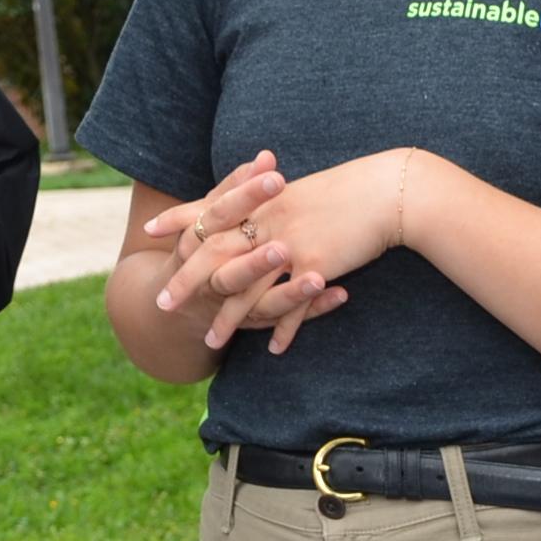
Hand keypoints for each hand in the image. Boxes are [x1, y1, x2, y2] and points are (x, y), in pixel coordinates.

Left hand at [148, 151, 411, 352]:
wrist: (389, 191)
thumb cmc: (355, 190)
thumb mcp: (308, 191)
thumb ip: (279, 201)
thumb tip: (267, 201)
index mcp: (264, 200)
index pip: (211, 209)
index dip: (180, 219)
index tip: (151, 230)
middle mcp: (268, 221)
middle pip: (216, 256)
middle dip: (187, 282)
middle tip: (163, 304)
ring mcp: (288, 245)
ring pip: (248, 289)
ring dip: (228, 320)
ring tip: (211, 344)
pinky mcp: (313, 267)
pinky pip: (290, 306)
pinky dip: (282, 330)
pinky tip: (274, 349)